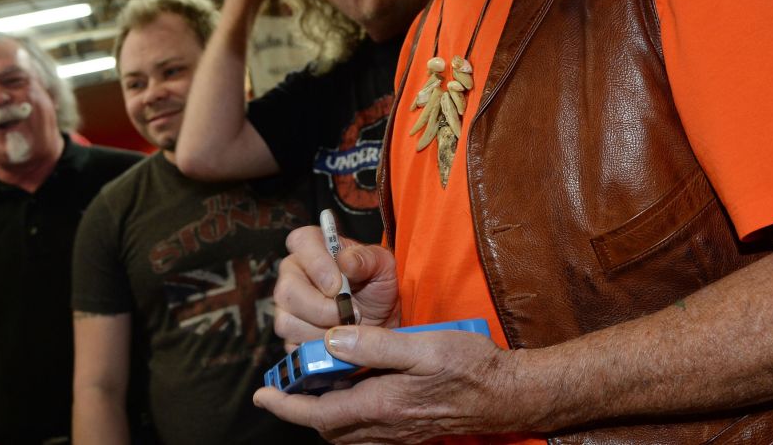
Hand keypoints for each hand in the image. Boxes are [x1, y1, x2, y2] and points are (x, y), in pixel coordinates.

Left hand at [253, 324, 522, 442]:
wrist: (508, 394)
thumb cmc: (471, 366)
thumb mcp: (424, 345)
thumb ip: (377, 345)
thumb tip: (333, 341)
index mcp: (383, 403)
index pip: (321, 412)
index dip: (287, 405)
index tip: (264, 394)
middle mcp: (386, 424)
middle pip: (328, 426)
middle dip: (299, 409)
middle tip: (281, 386)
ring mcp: (398, 431)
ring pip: (345, 430)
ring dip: (321, 411)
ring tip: (309, 385)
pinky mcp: (409, 429)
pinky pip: (365, 429)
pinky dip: (346, 413)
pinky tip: (351, 390)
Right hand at [273, 226, 399, 348]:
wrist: (381, 324)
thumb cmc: (377, 288)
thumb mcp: (382, 268)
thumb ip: (367, 259)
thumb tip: (346, 260)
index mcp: (314, 247)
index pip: (300, 241)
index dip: (316, 263)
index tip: (338, 284)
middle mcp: (294, 274)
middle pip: (287, 290)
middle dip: (321, 307)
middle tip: (349, 312)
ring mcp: (288, 306)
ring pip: (287, 321)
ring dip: (322, 330)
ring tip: (347, 326)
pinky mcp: (290, 336)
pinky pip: (293, 345)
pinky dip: (318, 348)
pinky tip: (337, 340)